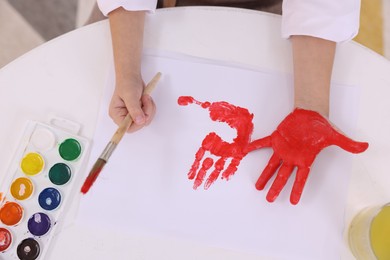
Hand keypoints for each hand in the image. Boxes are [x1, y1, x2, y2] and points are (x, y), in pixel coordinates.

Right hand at [109, 73, 155, 131]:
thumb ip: (134, 109)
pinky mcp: (139, 112)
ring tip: (145, 97)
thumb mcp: (130, 96)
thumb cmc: (127, 83)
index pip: (127, 128)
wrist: (132, 76)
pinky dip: (151, 107)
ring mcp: (132, 115)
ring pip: (146, 120)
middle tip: (145, 100)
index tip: (143, 114)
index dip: (137, 124)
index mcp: (116, 115)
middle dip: (146, 113)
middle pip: (138, 125)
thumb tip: (139, 122)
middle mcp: (123, 117)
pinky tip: (146, 99)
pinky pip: (149, 115)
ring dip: (149, 109)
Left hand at [248, 108, 367, 204]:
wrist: (311, 112)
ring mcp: (283, 149)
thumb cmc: (321, 126)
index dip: (297, 190)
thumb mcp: (334, 136)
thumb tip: (364, 147)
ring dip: (264, 175)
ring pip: (271, 165)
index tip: (293, 202)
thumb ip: (346, 144)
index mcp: (304, 159)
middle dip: (276, 188)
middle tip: (269, 199)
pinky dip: (254, 146)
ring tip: (258, 186)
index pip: (301, 178)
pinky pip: (262, 143)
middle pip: (283, 176)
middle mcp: (292, 157)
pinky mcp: (275, 138)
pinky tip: (244, 151)